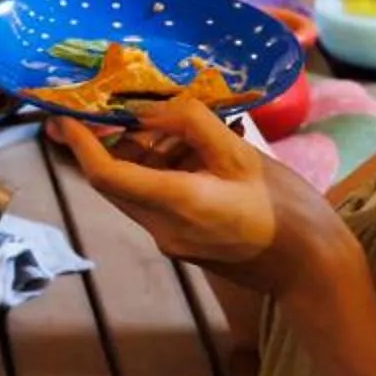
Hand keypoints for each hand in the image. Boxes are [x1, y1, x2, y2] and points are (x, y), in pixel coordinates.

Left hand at [50, 104, 352, 304]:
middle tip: (115, 105)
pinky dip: (165, 169)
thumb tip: (152, 109)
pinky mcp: (183, 243)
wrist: (312, 270)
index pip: (105, 174)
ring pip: (136, 187)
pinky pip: (157, 199)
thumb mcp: (243, 154)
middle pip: (113, 180)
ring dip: (145, 152)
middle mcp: (162, 228)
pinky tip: (201, 149)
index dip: (80, 142)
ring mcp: (171, 239)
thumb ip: (193, 125)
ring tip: (186, 125)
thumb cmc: (286, 210)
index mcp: (176, 203)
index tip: (63, 114)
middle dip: (109, 140)